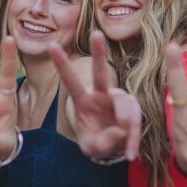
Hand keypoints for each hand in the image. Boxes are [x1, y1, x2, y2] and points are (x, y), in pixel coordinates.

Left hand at [49, 31, 141, 162]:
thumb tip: (119, 131)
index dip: (61, 64)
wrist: (113, 146)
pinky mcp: (133, 108)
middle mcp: (101, 94)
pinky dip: (133, 139)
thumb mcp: (91, 147)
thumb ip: (99, 143)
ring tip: (122, 140)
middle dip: (98, 52)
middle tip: (95, 33)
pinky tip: (131, 153)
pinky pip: (135, 121)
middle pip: (100, 73)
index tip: (51, 45)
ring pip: (124, 103)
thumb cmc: (96, 141)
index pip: (70, 80)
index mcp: (83, 100)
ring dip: (124, 123)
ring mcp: (119, 99)